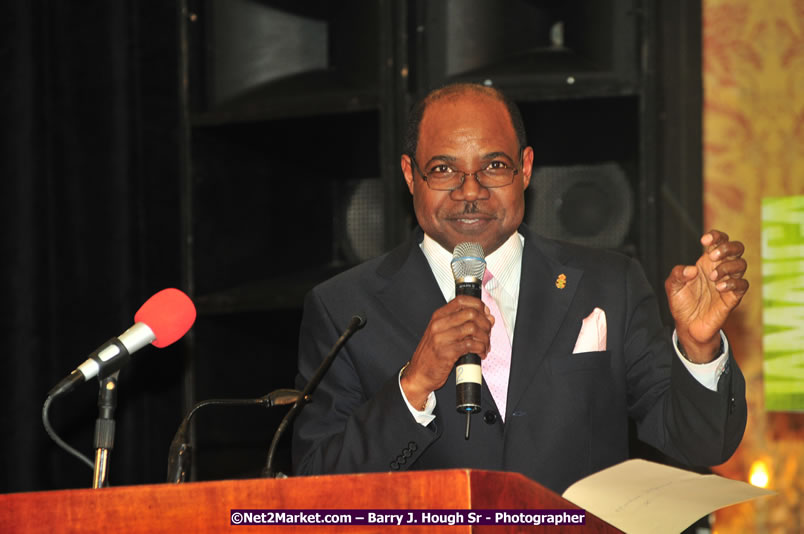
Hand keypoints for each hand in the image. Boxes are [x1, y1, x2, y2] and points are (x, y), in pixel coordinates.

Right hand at [400, 295, 492, 408]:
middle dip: (485, 323)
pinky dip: (480, 348)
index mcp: (438, 316)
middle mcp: (439, 324)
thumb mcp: (442, 333)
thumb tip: (487, 318)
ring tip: (485, 345)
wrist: (418, 373)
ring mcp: (442, 337)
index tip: (486, 313)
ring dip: (484, 338)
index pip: (461, 300)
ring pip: (473, 328)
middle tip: (488, 332)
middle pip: (471, 313)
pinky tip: (481, 353)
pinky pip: (471, 344)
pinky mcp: (447, 352)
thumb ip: (462, 324)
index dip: (478, 304)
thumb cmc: (431, 354)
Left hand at [665, 230, 747, 362]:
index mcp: (706, 263)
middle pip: (737, 248)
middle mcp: (720, 270)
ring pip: (741, 265)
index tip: (704, 240)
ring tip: (712, 277)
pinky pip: (742, 285)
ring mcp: (728, 283)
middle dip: (727, 247)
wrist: (688, 326)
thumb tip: (692, 270)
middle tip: (712, 256)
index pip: (720, 241)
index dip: (716, 236)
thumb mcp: (672, 286)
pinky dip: (732, 283)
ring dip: (727, 267)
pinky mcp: (733, 298)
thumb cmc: (682, 303)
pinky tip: (718, 287)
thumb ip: (677, 274)